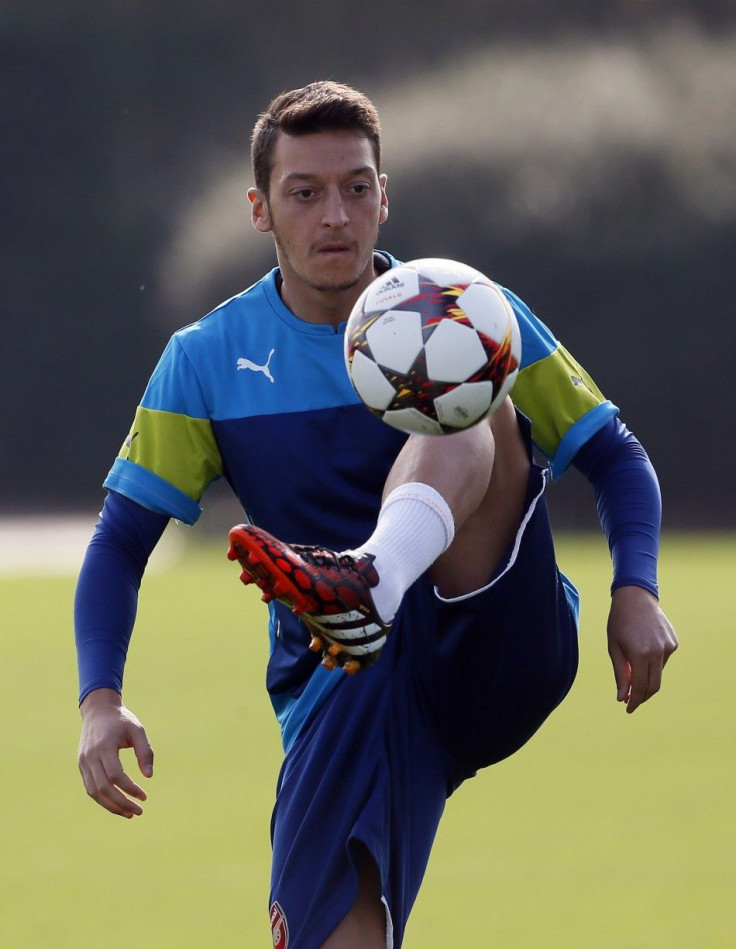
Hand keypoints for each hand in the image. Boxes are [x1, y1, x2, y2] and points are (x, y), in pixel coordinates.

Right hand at [78, 688, 153, 817]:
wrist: (98, 710)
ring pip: (94, 792)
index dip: (130, 789)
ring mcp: (83, 762)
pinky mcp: (81, 766)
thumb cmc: (121, 720)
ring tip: (129, 813)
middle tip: (138, 811)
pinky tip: (117, 804)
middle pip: (103, 788)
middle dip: (121, 803)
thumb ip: (145, 751)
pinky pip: (90, 788)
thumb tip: (149, 776)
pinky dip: (102, 799)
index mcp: (104, 746)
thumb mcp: (137, 730)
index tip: (144, 796)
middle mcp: (90, 756)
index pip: (115, 775)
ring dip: (111, 806)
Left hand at [607, 585, 677, 713]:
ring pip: (659, 673)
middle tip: (631, 700)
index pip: (640, 687)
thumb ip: (620, 674)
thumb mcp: (614, 648)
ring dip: (647, 677)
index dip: (634, 701)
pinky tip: (644, 648)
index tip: (628, 709)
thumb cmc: (619, 622)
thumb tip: (622, 697)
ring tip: (633, 665)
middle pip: (654, 686)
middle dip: (642, 696)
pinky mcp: (674, 643)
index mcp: (640, 654)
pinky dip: (653, 663)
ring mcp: (668, 647)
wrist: (635, 598)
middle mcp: (658, 652)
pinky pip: (663, 660)